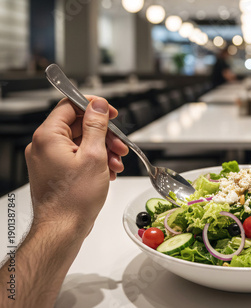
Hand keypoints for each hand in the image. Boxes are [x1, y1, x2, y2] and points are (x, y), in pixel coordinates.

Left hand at [25, 97, 128, 235]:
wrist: (63, 230)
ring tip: (116, 162)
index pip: (70, 105)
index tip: (110, 112)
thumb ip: (96, 126)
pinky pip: (77, 155)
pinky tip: (108, 171)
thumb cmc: (73, 200)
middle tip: (119, 144)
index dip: (93, 106)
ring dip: (103, 149)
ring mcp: (48, 159)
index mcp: (49, 137)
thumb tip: (98, 105)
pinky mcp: (55, 170)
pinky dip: (95, 159)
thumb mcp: (94, 155)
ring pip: (81, 141)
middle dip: (104, 134)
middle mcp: (44, 145)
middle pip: (79, 125)